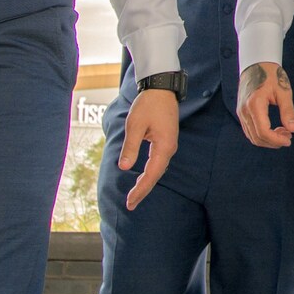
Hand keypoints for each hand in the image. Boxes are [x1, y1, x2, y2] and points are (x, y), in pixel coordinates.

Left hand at [117, 88, 178, 208]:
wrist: (161, 88)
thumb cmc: (148, 104)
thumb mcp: (135, 125)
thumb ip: (131, 147)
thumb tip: (124, 167)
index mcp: (164, 146)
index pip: (152, 174)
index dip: (141, 189)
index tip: (130, 201)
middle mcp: (169, 149)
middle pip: (156, 175)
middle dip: (143, 190)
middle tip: (130, 205)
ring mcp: (169, 145)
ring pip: (158, 170)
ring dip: (147, 183)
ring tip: (134, 195)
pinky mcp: (166, 141)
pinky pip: (158, 162)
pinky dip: (150, 173)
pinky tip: (142, 177)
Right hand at [236, 61, 293, 148]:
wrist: (256, 64)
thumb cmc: (271, 75)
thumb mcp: (283, 91)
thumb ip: (288, 111)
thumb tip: (292, 129)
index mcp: (255, 104)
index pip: (263, 131)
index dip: (276, 140)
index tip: (289, 140)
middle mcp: (244, 110)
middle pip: (256, 137)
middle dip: (273, 142)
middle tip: (288, 137)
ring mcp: (241, 112)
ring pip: (252, 136)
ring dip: (267, 140)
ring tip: (283, 133)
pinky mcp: (241, 112)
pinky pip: (249, 130)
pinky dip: (261, 134)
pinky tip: (273, 129)